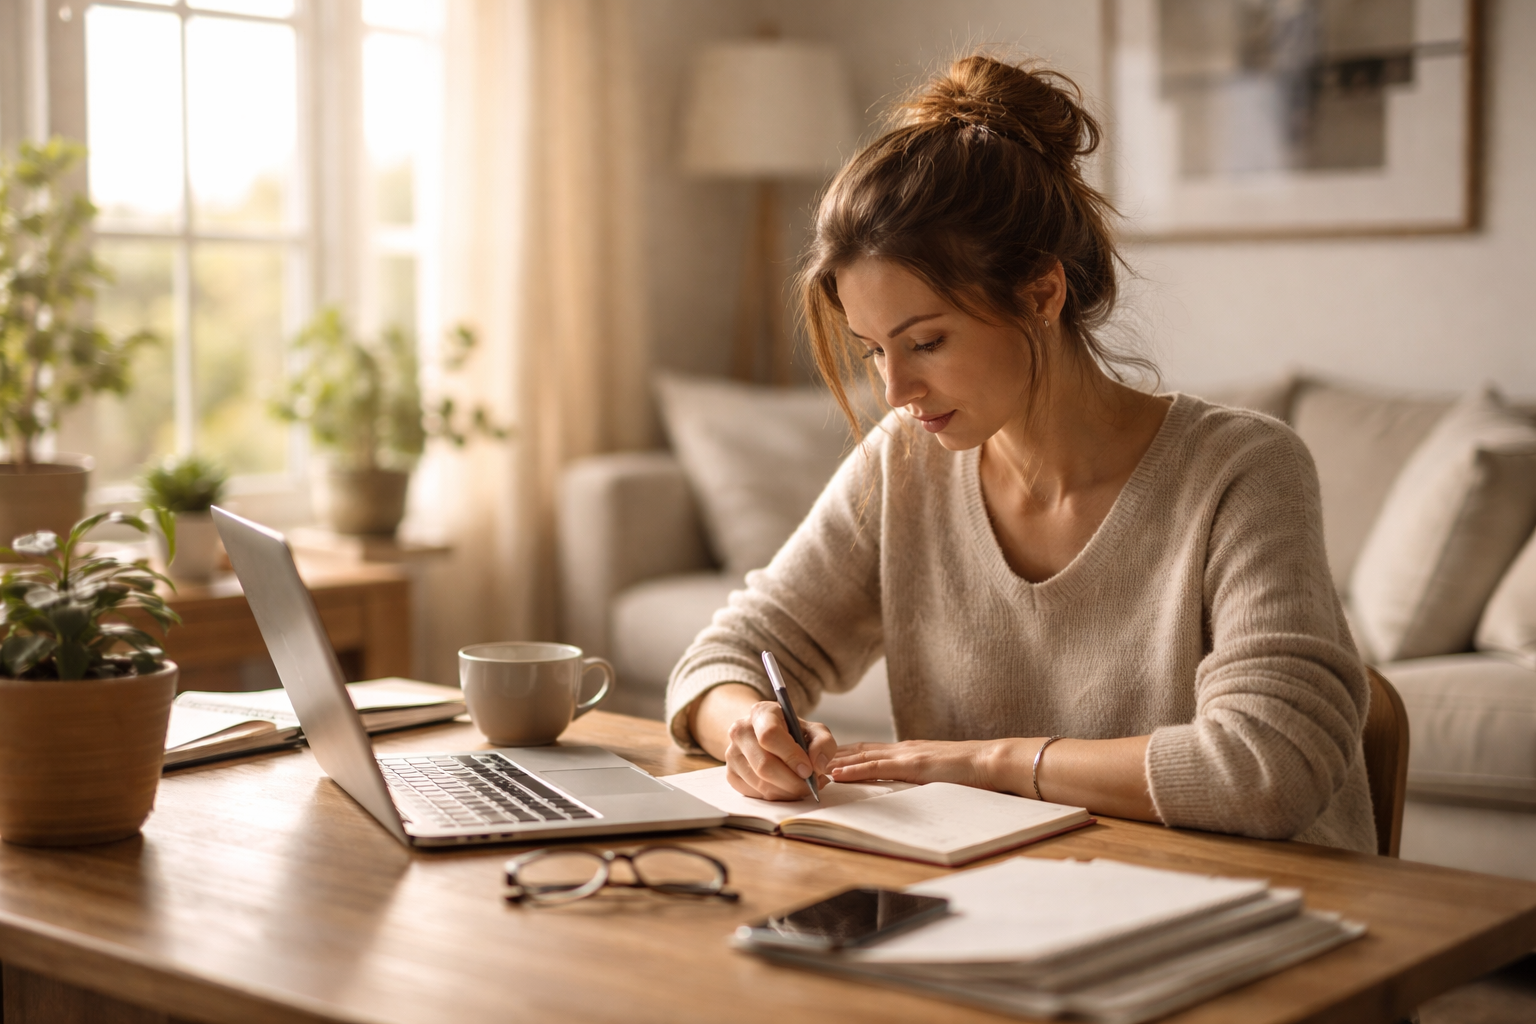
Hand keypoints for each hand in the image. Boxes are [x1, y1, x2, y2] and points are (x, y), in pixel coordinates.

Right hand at [723, 700, 837, 800]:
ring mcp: (732, 754)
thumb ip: (823, 743)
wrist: (765, 735)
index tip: (808, 770)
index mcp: (761, 713)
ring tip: (803, 787)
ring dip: (787, 792)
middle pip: (764, 765)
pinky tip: (787, 788)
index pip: (770, 735)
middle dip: (792, 782)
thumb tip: (818, 765)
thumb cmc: (792, 732)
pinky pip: (755, 794)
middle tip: (811, 786)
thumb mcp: (813, 730)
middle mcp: (740, 731)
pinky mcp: (731, 774)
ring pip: (760, 784)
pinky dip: (776, 796)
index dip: (791, 756)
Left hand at [827, 739, 1018, 790]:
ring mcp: (906, 755)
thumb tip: (902, 789)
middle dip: (829, 755)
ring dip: (833, 762)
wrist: (991, 761)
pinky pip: (876, 767)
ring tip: (809, 767)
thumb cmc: (969, 771)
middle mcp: (902, 748)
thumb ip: (917, 777)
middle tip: (803, 760)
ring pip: (861, 756)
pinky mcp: (913, 765)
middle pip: (857, 749)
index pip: (867, 750)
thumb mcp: (935, 773)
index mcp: (908, 751)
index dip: (843, 754)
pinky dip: (853, 770)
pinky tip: (835, 774)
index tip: (820, 758)